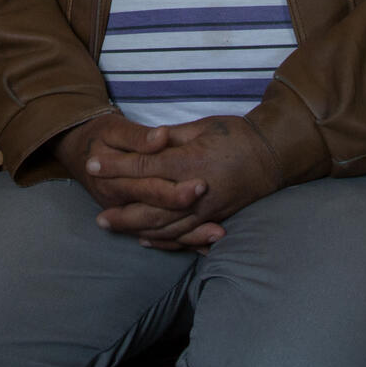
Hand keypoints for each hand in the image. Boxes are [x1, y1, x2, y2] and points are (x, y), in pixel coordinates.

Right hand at [54, 112, 211, 246]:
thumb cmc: (99, 136)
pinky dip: (182, 244)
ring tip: (219, 234)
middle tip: (221, 216)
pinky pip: (159, 239)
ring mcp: (128, 216)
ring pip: (161, 232)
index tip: (202, 183)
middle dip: (189, 216)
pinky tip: (204, 247)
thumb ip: (138, 137)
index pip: (149, 187)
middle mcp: (121, 203)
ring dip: (190, 237)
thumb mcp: (113, 129)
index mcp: (114, 180)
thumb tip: (161, 136)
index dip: (175, 188)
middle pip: (158, 214)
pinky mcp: (134, 221)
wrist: (79, 152)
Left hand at [92, 116, 283, 247]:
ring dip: (136, 228)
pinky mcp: (215, 219)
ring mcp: (207, 210)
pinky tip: (145, 239)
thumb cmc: (236, 134)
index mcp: (190, 161)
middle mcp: (196, 191)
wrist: (273, 155)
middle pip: (151, 206)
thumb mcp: (201, 126)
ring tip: (113, 228)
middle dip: (121, 211)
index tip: (92, 165)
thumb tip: (144, 142)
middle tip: (97, 215)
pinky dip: (163, 240)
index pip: (145, 166)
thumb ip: (171, 137)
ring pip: (165, 226)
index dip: (116, 167)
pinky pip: (185, 236)